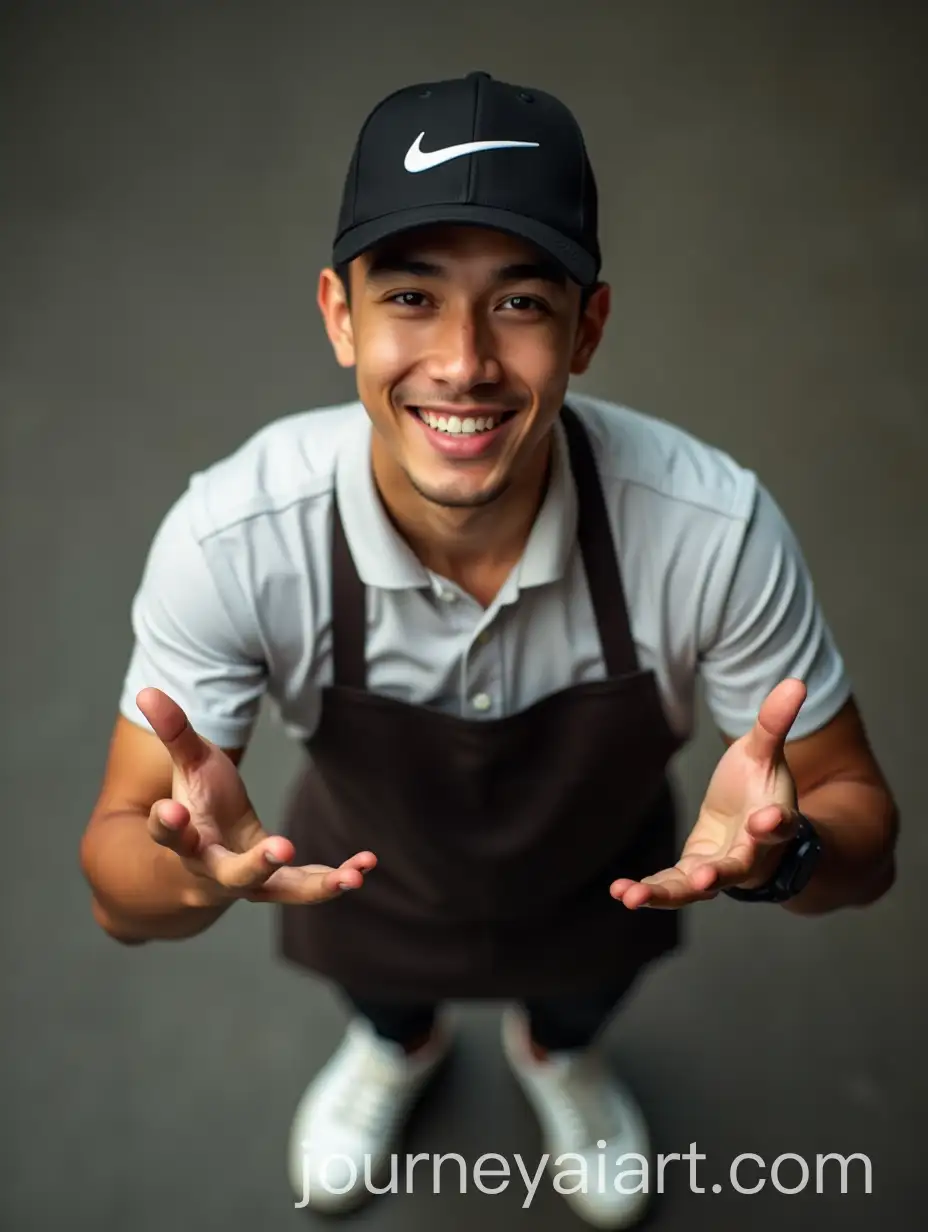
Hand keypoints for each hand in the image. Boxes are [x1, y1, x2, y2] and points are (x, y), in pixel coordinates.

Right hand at [136, 688, 376, 906]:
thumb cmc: (197, 804)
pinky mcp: (278, 885)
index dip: (167, 824)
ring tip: (349, 878)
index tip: (170, 810)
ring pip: (278, 890)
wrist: (203, 861)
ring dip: (314, 887)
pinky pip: (308, 886)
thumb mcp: (188, 765)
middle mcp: (213, 869)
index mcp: (184, 839)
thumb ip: (174, 732)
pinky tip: (365, 865)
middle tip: (281, 848)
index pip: (169, 834)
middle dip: (255, 865)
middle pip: (230, 874)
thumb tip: (146, 691)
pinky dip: (337, 877)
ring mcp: (248, 883)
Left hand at [610, 678, 806, 908]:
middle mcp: (751, 855)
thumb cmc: (760, 786)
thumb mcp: (765, 752)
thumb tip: (796, 681)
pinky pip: (671, 887)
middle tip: (704, 880)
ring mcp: (720, 869)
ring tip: (635, 897)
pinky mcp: (693, 874)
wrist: (752, 820)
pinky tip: (621, 892)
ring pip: (696, 888)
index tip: (769, 819)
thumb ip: (775, 724)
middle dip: (720, 874)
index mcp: (774, 822)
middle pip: (737, 869)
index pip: (780, 825)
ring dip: (667, 894)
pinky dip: (648, 891)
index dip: (776, 823)